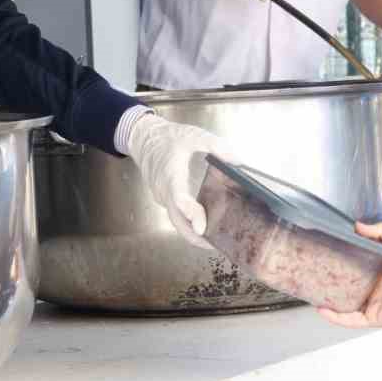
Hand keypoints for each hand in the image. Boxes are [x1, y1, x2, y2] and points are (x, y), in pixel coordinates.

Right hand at [124, 114, 227, 248]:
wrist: (142, 138)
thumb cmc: (167, 137)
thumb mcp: (193, 135)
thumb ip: (216, 146)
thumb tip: (239, 161)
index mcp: (170, 175)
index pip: (179, 200)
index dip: (191, 215)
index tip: (203, 228)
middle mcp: (163, 191)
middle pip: (177, 221)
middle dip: (195, 237)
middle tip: (216, 245)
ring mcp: (161, 197)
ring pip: (176, 220)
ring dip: (192, 232)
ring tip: (216, 239)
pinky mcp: (163, 198)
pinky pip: (175, 214)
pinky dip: (188, 222)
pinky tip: (205, 223)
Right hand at [318, 223, 381, 329]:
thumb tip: (359, 226)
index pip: (362, 264)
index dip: (349, 258)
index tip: (334, 250)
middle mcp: (377, 288)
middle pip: (352, 284)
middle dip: (336, 279)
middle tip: (320, 270)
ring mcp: (373, 303)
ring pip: (346, 304)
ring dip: (331, 300)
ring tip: (315, 292)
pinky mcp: (371, 317)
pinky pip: (349, 319)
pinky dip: (335, 317)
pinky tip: (322, 310)